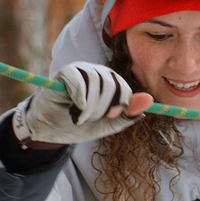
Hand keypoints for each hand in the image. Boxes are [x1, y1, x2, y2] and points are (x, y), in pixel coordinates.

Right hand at [13, 62, 152, 145]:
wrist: (50, 130)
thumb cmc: (80, 125)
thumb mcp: (108, 125)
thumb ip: (128, 115)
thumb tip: (149, 101)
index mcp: (112, 83)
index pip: (126, 89)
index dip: (121, 104)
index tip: (111, 116)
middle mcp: (98, 73)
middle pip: (112, 84)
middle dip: (103, 108)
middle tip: (89, 119)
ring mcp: (81, 70)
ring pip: (96, 81)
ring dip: (90, 106)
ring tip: (79, 117)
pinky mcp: (65, 72)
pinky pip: (78, 78)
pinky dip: (80, 96)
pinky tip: (76, 108)